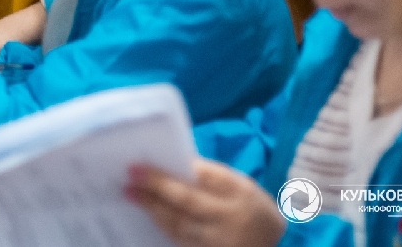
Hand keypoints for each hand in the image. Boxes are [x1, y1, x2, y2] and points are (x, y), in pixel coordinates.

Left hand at [125, 160, 285, 246]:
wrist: (270, 242)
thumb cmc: (247, 204)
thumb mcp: (238, 184)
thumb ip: (210, 175)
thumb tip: (170, 163)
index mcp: (239, 191)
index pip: (203, 177)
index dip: (173, 170)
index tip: (144, 163)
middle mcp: (230, 217)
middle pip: (188, 201)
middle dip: (156, 187)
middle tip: (130, 175)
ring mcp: (219, 240)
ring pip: (180, 224)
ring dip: (152, 208)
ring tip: (131, 193)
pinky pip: (181, 239)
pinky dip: (163, 225)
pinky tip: (149, 213)